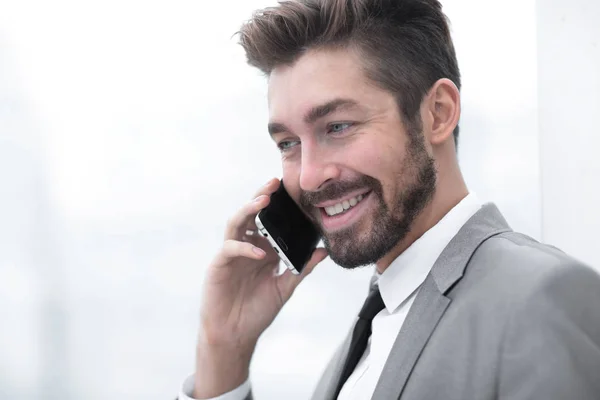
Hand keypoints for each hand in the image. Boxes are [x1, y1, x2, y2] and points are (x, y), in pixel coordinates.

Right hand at [194, 178, 327, 396]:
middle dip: (261, 197)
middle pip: (251, 215)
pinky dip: (245, 247)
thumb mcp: (286, 288)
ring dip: (248, 210)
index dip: (278, 206)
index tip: (292, 191)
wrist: (236, 334)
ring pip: (236, 223)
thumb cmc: (258, 311)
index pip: (269, 221)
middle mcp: (247, 246)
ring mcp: (232, 254)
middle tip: (274, 184)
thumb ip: (302, 268)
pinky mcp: (219, 265)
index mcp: (263, 249)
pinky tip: (259, 252)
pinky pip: (230, 248)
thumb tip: (324, 251)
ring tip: (262, 201)